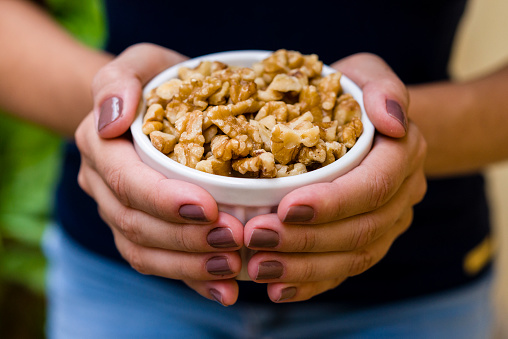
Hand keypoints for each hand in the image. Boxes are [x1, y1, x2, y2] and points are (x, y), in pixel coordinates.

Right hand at [75, 43, 243, 305]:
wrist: (157, 105)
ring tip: (233, 267)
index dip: (163, 199)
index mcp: (100, 146)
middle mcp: (103, 185)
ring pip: (144, 251)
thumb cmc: (156, 80)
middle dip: (185, 237)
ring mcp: (119, 212)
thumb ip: (119, 81)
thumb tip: (111, 120)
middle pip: (136, 224)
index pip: (126, 180)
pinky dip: (190, 279)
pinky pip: (158, 263)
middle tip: (234, 240)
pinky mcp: (141, 230)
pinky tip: (223, 288)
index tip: (209, 207)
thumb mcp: (140, 62)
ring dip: (189, 265)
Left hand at [243, 53, 426, 301]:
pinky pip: (344, 272)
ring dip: (304, 267)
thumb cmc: (352, 95)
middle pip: (360, 230)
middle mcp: (400, 196)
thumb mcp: (367, 74)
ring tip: (259, 268)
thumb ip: (383, 89)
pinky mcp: (366, 242)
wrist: (358, 124)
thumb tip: (392, 120)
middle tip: (256, 238)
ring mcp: (385, 224)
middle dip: (307, 239)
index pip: (372, 186)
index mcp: (401, 156)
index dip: (332, 201)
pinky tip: (278, 290)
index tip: (285, 207)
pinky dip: (312, 284)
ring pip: (352, 257)